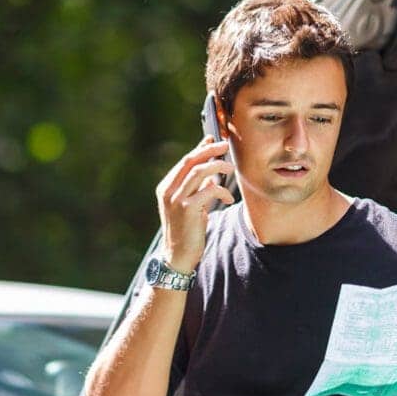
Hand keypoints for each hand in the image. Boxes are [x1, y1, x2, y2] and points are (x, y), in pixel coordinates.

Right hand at [155, 135, 234, 270]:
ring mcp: (176, 199)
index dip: (200, 148)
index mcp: (166, 187)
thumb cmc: (186, 230)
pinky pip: (208, 190)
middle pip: (190, 161)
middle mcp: (168, 191)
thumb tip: (210, 170)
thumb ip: (197, 188)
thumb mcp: (190, 205)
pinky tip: (228, 198)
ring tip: (230, 169)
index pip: (185, 161)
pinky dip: (221, 190)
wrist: (177, 256)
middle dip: (209, 150)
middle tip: (225, 146)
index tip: (214, 140)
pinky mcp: (187, 209)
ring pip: (198, 171)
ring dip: (217, 166)